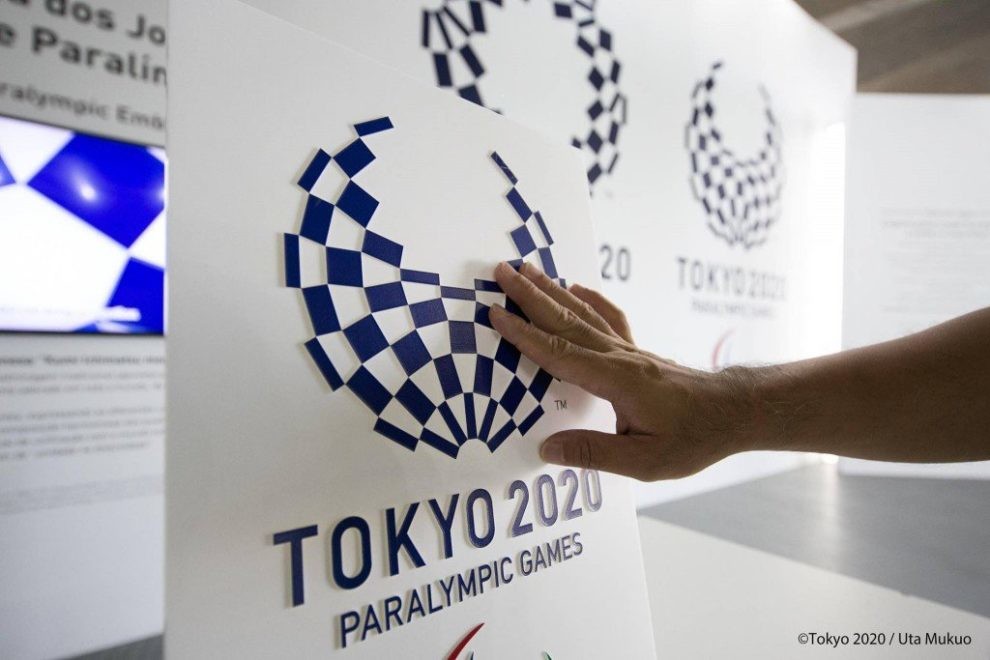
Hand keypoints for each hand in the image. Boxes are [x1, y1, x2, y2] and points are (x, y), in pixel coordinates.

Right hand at [489, 261, 754, 480]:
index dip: (524, 335)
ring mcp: (629, 350)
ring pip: (584, 313)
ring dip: (552, 290)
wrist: (735, 412)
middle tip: (501, 271)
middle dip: (530, 296)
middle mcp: (620, 357)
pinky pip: (608, 317)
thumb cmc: (694, 439)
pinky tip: (576, 288)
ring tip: (527, 269)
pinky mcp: (637, 352)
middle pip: (566, 321)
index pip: (560, 354)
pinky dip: (589, 299)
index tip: (496, 314)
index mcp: (616, 382)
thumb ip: (593, 453)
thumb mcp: (644, 461)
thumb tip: (546, 449)